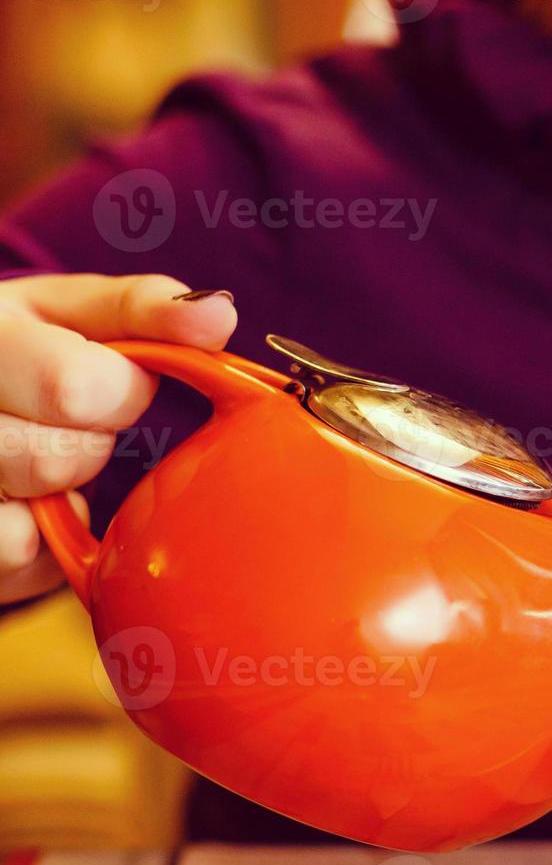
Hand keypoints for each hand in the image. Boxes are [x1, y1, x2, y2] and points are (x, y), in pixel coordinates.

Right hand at [0, 274, 235, 603]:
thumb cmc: (43, 352)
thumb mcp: (87, 314)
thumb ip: (148, 310)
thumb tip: (218, 316)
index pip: (75, 387)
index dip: (122, 395)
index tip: (122, 384)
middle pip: (51, 460)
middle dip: (90, 451)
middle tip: (84, 432)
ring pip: (23, 520)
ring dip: (64, 499)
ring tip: (53, 466)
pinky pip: (12, 554)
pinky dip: (40, 542)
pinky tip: (35, 506)